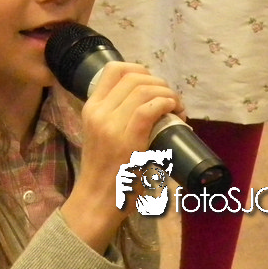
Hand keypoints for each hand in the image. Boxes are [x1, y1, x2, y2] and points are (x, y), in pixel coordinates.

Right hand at [60, 62, 182, 251]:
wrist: (96, 200)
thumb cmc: (104, 170)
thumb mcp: (100, 134)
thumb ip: (114, 117)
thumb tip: (147, 103)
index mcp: (90, 107)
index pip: (113, 69)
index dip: (139, 68)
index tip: (152, 83)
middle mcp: (99, 111)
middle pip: (134, 76)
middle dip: (159, 82)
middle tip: (170, 99)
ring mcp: (111, 125)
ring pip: (144, 89)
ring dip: (167, 93)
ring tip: (177, 107)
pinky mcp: (128, 139)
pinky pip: (150, 108)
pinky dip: (167, 103)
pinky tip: (175, 111)